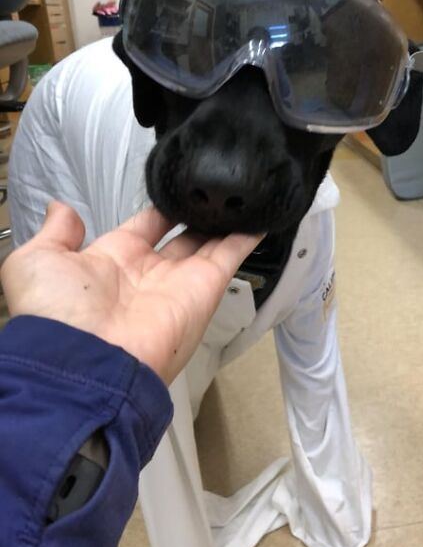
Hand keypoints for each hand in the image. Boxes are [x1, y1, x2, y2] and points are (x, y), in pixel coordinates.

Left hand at [1, 202, 260, 383]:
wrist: (85, 360)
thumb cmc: (58, 312)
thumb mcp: (36, 261)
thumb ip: (56, 233)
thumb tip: (62, 208)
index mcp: (113, 260)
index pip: (145, 226)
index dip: (161, 208)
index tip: (177, 186)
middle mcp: (151, 272)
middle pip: (183, 236)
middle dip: (198, 215)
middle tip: (215, 189)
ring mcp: (181, 281)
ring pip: (210, 243)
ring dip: (225, 221)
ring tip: (243, 194)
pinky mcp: (206, 288)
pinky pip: (231, 255)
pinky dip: (247, 235)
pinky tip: (261, 213)